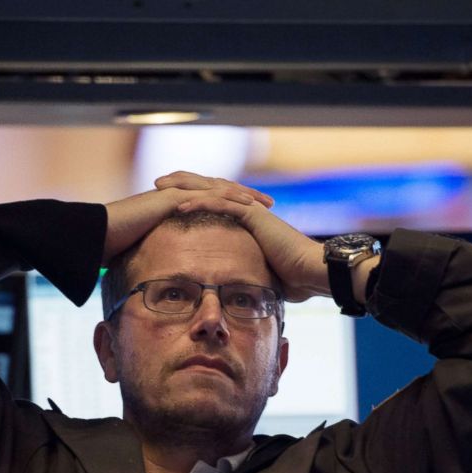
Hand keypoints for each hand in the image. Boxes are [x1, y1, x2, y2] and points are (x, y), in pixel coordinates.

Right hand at [102, 177, 271, 264]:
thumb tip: (166, 277)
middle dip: (245, 196)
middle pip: (220, 190)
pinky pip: (205, 195)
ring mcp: (174, 193)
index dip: (232, 207)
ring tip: (264, 203)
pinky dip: (227, 198)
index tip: (254, 217)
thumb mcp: (144, 253)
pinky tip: (245, 206)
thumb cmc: (114, 247)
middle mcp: (177, 196)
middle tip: (269, 203)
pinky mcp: (171, 197)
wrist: (98, 236)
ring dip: (243, 194)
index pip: (210, 202)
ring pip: (217, 188)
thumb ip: (159, 257)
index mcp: (174, 207)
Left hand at [155, 171, 327, 301]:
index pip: (216, 200)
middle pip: (210, 188)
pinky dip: (199, 203)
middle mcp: (249, 209)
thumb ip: (249, 271)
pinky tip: (179, 205)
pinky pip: (221, 204)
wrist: (313, 272)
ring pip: (211, 190)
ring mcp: (252, 210)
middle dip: (183, 183)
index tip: (170, 197)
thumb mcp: (263, 273)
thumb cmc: (295, 278)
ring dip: (184, 187)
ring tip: (161, 187)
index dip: (193, 196)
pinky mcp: (254, 216)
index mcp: (249, 220)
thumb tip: (238, 290)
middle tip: (158, 182)